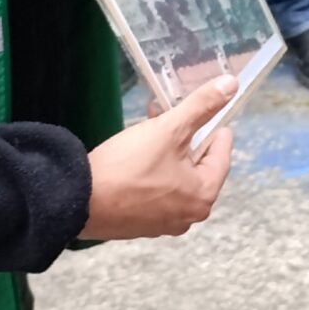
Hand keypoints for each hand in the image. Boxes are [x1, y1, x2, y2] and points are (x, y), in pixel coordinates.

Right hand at [80, 76, 235, 238]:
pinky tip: (135, 153)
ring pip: (174, 177)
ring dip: (166, 151)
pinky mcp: (138, 224)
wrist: (77, 200)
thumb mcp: (169, 129)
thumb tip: (231, 85)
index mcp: (203, 196)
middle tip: (171, 115)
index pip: (221, 154)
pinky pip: (155, 191)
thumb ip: (202, 106)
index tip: (205, 111)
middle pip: (197, 166)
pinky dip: (151, 170)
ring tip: (151, 127)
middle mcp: (188, 216)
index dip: (213, 127)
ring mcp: (162, 223)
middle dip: (185, 137)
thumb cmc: (129, 166)